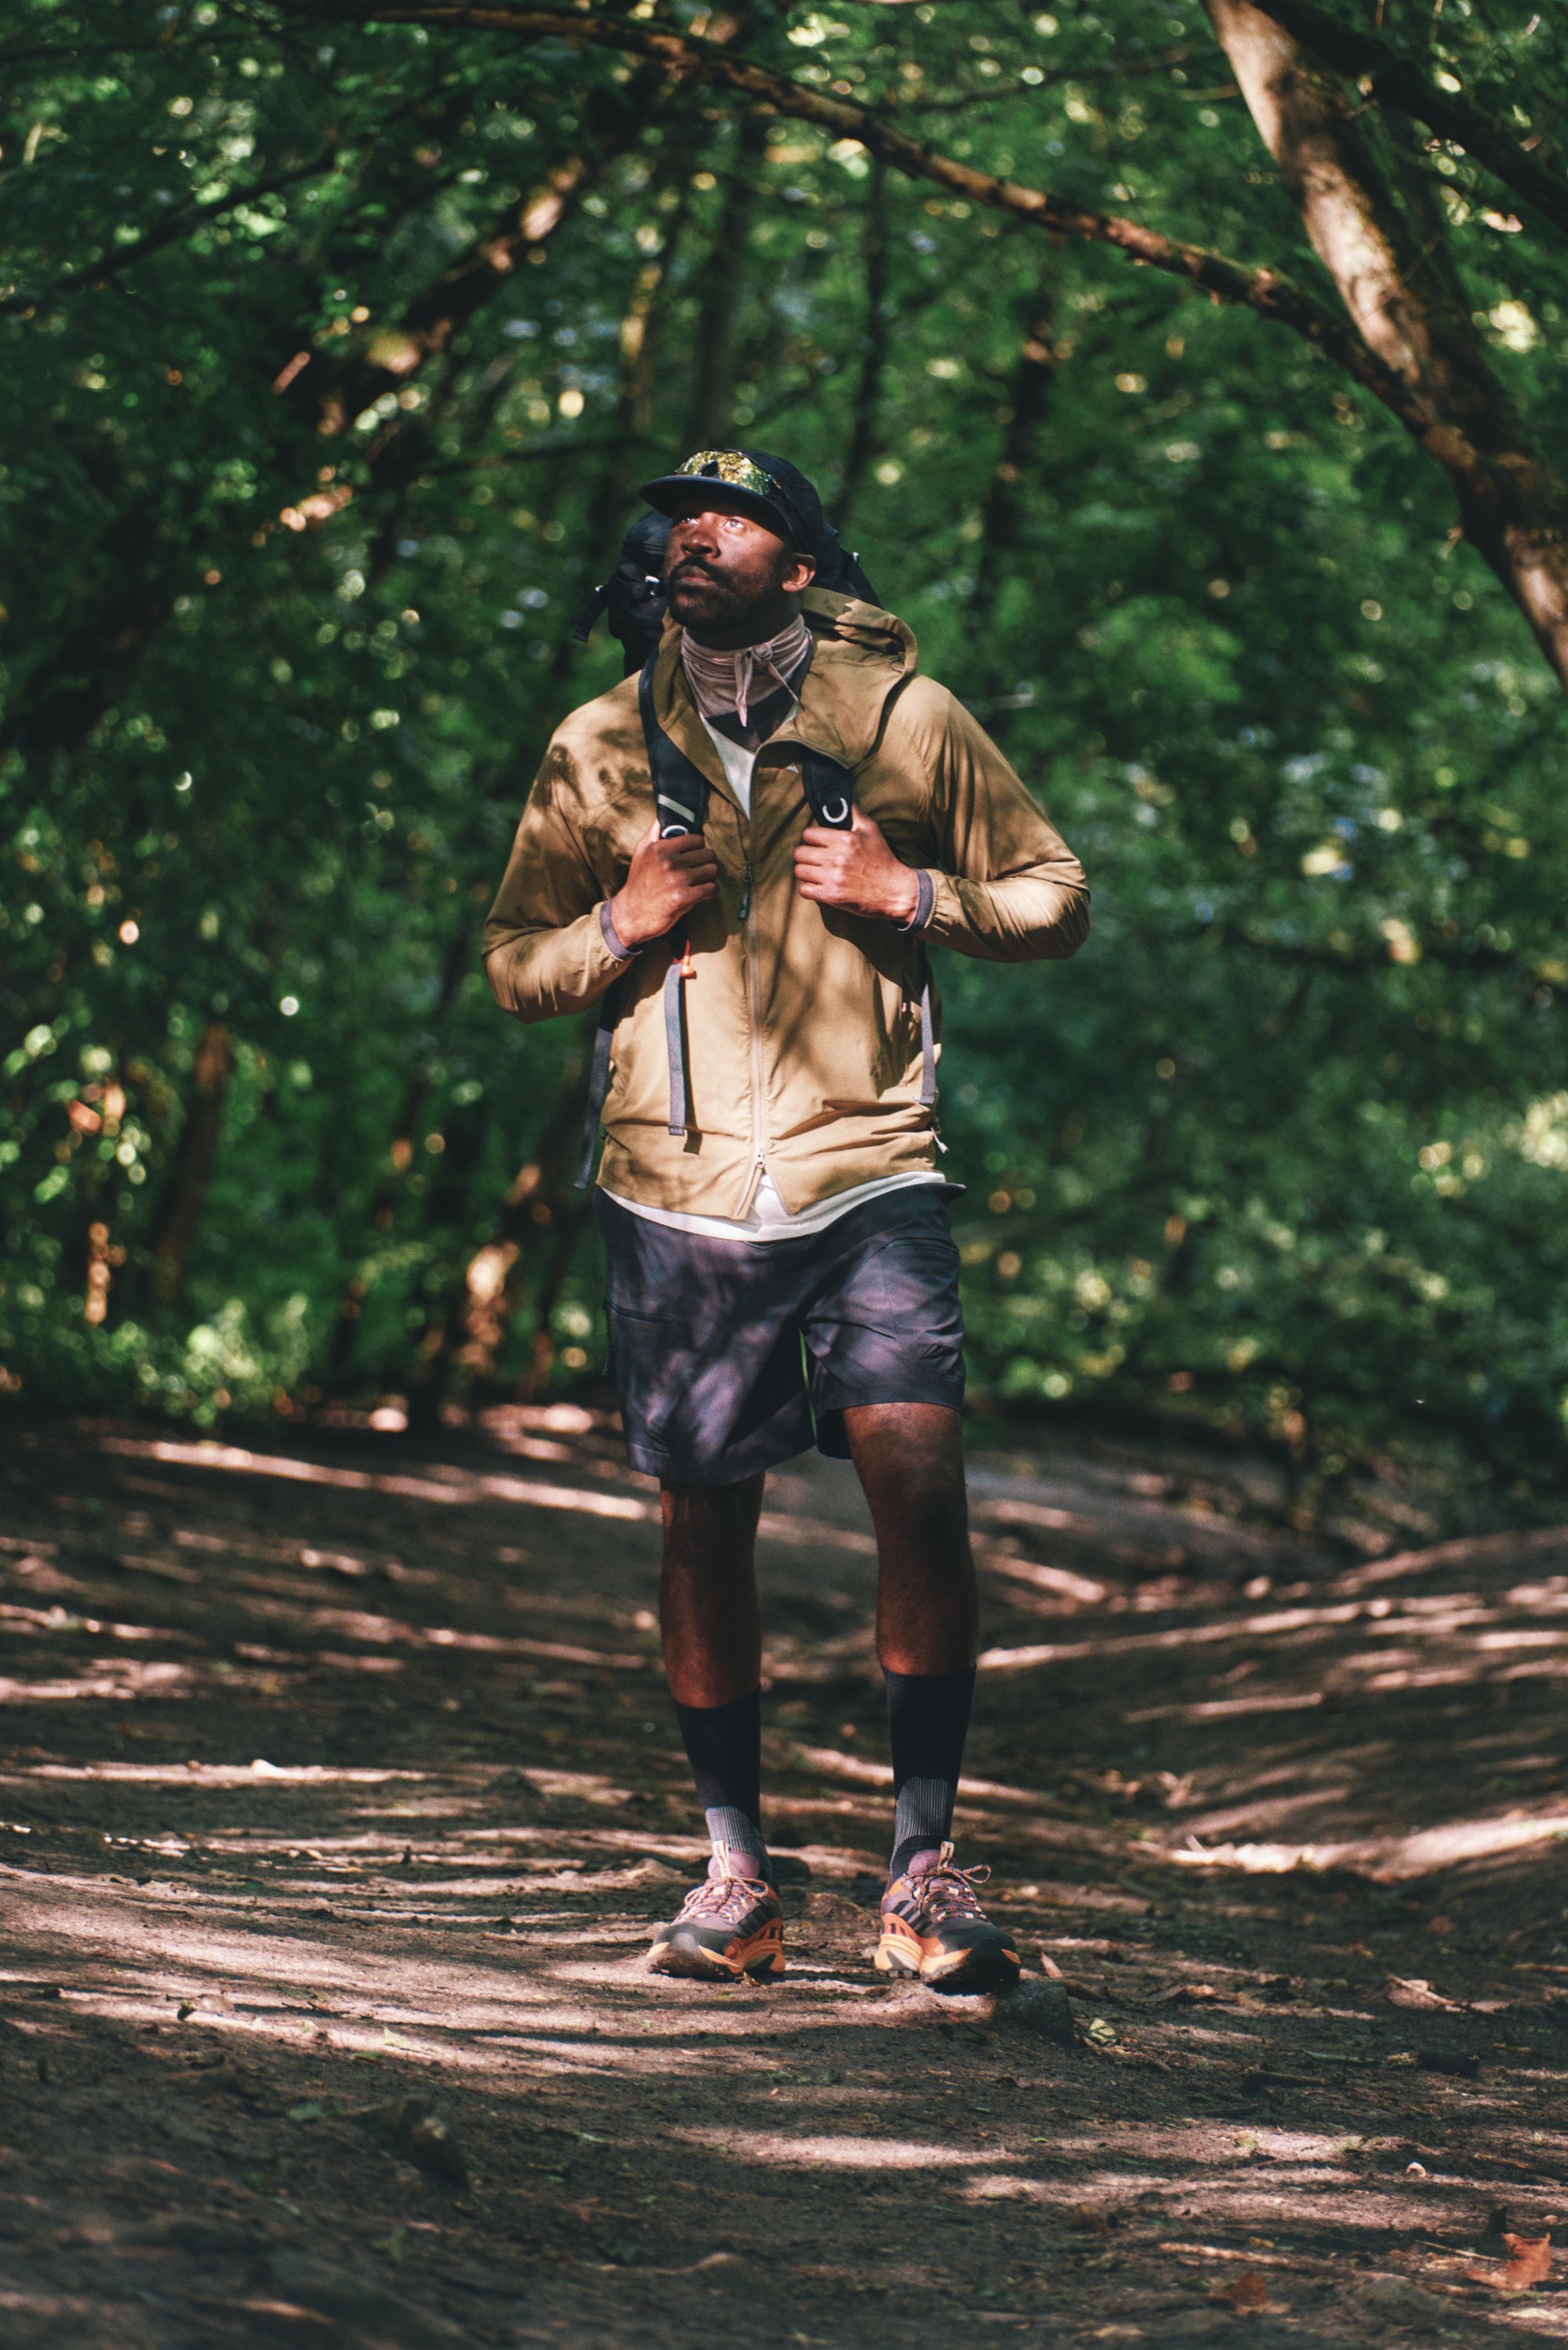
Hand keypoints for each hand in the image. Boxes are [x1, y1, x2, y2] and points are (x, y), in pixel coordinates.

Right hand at [608, 819, 718, 949]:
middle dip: (706, 863)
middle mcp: (669, 862)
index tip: (695, 855)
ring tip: (701, 881)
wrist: (631, 914)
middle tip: (700, 870)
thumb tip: (662, 816)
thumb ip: (654, 833)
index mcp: (660, 848)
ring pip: (712, 871)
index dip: (699, 848)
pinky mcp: (684, 898)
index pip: (697, 839)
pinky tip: (703, 893)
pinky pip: (711, 889)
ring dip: (709, 877)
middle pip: (708, 854)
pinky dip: (710, 892)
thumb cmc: (638, 883)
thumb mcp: (641, 852)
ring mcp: (677, 880)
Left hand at [793, 805, 919, 923]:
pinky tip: (818, 886)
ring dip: (805, 871)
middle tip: (814, 858)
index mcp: (844, 839)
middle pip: (799, 853)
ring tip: (815, 872)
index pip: (808, 834)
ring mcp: (832, 878)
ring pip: (799, 871)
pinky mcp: (831, 896)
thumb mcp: (871, 830)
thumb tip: (841, 799)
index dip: (811, 838)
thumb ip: (854, 813)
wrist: (894, 890)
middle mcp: (836, 858)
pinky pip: (804, 890)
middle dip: (805, 855)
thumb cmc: (882, 859)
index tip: (817, 843)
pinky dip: (809, 889)